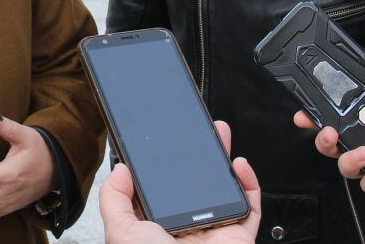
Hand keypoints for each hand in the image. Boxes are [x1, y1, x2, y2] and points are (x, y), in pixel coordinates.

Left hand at [100, 122, 260, 243]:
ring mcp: (214, 232)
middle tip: (200, 132)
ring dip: (225, 162)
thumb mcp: (121, 232)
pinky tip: (240, 167)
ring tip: (219, 136)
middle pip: (197, 185)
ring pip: (224, 191)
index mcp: (158, 228)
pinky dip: (250, 186)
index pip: (163, 191)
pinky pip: (250, 209)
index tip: (167, 143)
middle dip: (200, 156)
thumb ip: (114, 200)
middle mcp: (187, 228)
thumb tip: (120, 171)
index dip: (166, 167)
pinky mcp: (238, 237)